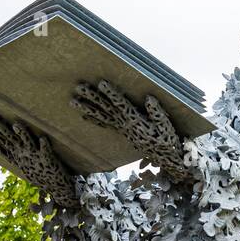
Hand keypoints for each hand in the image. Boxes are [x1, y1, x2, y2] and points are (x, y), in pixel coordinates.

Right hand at [0, 114, 78, 207]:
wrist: (55, 187)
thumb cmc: (37, 173)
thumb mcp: (20, 165)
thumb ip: (8, 155)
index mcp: (17, 155)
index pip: (1, 140)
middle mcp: (24, 154)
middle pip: (11, 139)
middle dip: (2, 129)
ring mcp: (35, 157)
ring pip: (27, 143)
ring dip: (22, 135)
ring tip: (16, 125)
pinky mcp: (48, 160)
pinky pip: (46, 152)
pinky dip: (44, 146)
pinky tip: (43, 139)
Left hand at [71, 80, 190, 182]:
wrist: (164, 156)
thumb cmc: (166, 139)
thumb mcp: (165, 126)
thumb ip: (157, 112)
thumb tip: (149, 98)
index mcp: (135, 121)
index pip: (121, 105)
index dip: (112, 94)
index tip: (102, 84)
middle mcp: (125, 124)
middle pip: (106, 109)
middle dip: (92, 98)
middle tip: (79, 88)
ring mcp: (122, 128)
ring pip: (102, 116)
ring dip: (87, 108)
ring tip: (73, 101)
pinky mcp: (122, 131)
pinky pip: (105, 124)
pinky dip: (94, 119)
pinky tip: (83, 115)